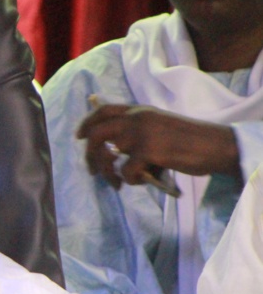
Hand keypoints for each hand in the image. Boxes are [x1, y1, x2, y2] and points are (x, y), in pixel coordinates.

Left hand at [78, 103, 239, 188]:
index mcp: (138, 110)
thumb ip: (134, 132)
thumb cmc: (188, 140)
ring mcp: (141, 133)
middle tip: (92, 171)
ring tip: (115, 183)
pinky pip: (125, 171)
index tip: (79, 137)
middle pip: (96, 134)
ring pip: (106, 154)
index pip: (103, 111)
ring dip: (107, 173)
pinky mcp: (148, 150)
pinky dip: (130, 180)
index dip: (87, 123)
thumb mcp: (157, 127)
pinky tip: (142, 180)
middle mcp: (136, 118)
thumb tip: (109, 151)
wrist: (214, 145)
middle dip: (89, 155)